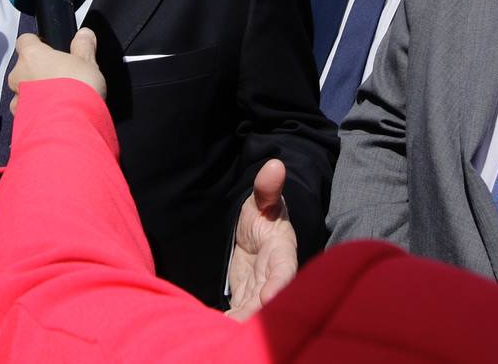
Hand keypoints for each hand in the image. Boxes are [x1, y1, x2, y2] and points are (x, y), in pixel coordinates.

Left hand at [8, 28, 102, 112]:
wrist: (71, 124)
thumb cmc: (77, 89)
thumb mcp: (87, 62)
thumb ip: (83, 46)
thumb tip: (84, 34)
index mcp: (32, 55)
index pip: (25, 40)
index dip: (36, 43)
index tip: (47, 48)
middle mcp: (20, 75)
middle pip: (22, 68)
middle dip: (36, 72)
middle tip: (57, 77)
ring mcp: (18, 99)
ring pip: (22, 92)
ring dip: (35, 94)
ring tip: (56, 99)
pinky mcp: (21, 119)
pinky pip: (25, 112)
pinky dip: (35, 112)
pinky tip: (53, 114)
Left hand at [226, 158, 297, 320]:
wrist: (253, 233)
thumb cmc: (261, 215)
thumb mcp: (262, 201)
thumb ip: (266, 189)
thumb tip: (274, 165)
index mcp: (281, 252)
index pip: (284, 270)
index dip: (278, 284)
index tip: (267, 296)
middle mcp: (273, 276)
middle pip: (267, 300)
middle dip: (254, 314)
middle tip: (236, 325)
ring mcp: (260, 291)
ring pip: (252, 312)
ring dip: (240, 324)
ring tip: (222, 332)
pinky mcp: (246, 300)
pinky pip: (239, 315)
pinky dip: (228, 324)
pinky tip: (213, 331)